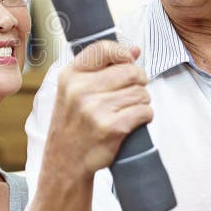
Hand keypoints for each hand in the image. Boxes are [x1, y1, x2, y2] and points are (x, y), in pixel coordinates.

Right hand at [48, 41, 152, 177]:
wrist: (65, 162)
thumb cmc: (72, 125)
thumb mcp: (73, 91)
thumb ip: (100, 68)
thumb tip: (134, 51)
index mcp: (70, 76)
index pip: (104, 49)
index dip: (122, 54)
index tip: (126, 63)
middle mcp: (81, 90)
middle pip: (130, 71)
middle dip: (138, 81)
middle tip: (130, 93)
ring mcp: (96, 109)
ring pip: (141, 92)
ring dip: (141, 101)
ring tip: (126, 110)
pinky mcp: (113, 127)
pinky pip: (145, 111)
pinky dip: (144, 116)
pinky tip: (130, 122)